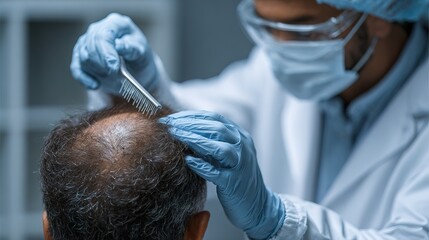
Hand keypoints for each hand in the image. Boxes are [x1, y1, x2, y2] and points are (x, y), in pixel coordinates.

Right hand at [70, 13, 158, 94]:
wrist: (136, 71)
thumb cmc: (140, 60)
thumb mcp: (142, 55)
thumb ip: (132, 49)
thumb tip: (119, 46)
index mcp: (117, 24)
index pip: (104, 34)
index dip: (106, 51)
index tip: (113, 67)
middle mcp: (100, 29)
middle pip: (91, 45)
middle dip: (102, 64)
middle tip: (115, 75)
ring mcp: (88, 41)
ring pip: (83, 56)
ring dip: (98, 71)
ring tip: (113, 78)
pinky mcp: (80, 55)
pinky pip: (76, 67)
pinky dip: (85, 78)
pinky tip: (95, 85)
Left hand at [159, 111, 284, 239]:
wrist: (258, 205)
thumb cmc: (237, 179)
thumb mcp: (227, 155)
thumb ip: (212, 142)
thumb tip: (185, 130)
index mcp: (239, 136)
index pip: (214, 118)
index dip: (192, 116)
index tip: (173, 117)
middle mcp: (242, 147)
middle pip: (215, 128)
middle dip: (189, 124)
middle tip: (168, 124)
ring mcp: (240, 164)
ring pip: (219, 147)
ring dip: (194, 139)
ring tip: (175, 136)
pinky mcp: (234, 183)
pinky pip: (217, 172)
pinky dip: (201, 165)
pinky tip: (188, 161)